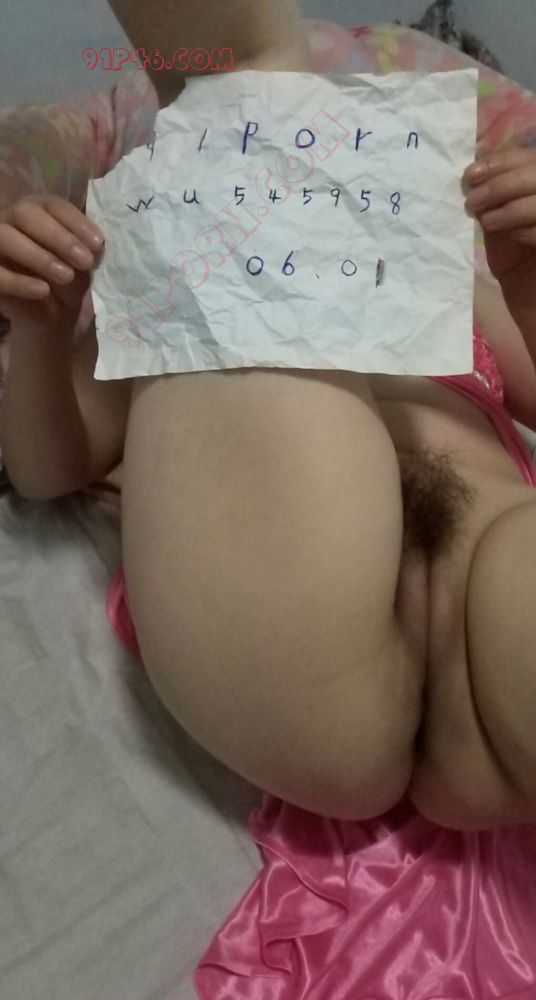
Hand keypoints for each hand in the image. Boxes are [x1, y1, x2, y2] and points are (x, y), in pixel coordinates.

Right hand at [0, 195, 103, 333]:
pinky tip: (42, 290)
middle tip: (85, 261)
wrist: (50, 317)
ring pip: (5, 237)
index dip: (75, 221)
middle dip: (58, 237)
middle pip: (26, 213)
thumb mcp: (80, 266)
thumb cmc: (67, 283)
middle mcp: (13, 220)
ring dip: (38, 256)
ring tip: (66, 276)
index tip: (98, 244)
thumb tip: (93, 245)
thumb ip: (84, 251)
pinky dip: (19, 281)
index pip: (53, 205)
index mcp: (39, 212)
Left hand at [463, 145, 535, 332]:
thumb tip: (473, 172)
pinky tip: (511, 236)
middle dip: (500, 186)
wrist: (526, 285)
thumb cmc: (512, 246)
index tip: (470, 174)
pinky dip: (526, 230)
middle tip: (472, 201)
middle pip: (534, 176)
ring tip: (487, 221)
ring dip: (510, 209)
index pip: (528, 157)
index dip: (500, 163)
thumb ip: (494, 191)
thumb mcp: (500, 212)